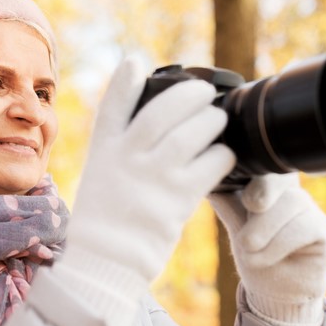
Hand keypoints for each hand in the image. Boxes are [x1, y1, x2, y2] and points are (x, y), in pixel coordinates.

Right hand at [58, 58, 234, 308]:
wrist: (107, 261)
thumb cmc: (104, 220)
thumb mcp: (99, 177)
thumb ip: (116, 147)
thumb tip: (136, 121)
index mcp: (104, 152)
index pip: (112, 109)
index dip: (123, 82)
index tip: (134, 63)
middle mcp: (127, 160)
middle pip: (162, 113)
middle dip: (188, 95)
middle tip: (204, 92)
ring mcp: (152, 179)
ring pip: (190, 134)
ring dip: (211, 121)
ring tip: (219, 118)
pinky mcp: (177, 199)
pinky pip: (210, 166)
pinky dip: (222, 154)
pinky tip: (226, 153)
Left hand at [208, 172, 325, 325]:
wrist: (275, 294)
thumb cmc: (256, 258)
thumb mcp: (237, 231)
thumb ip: (230, 207)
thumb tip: (213, 184)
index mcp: (266, 188)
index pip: (262, 169)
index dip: (254, 176)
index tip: (244, 197)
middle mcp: (289, 193)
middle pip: (277, 181)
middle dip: (259, 204)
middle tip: (245, 237)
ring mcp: (308, 209)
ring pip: (291, 203)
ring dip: (265, 230)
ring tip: (250, 251)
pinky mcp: (323, 230)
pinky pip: (303, 227)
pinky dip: (279, 245)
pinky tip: (266, 259)